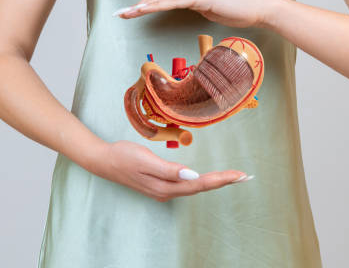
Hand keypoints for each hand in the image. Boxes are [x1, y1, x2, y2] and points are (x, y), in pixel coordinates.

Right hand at [94, 140, 252, 201]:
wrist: (103, 161)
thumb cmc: (123, 156)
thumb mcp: (145, 159)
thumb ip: (169, 169)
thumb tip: (192, 176)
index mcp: (165, 186)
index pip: (199, 184)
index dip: (221, 179)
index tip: (239, 175)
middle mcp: (167, 192)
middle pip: (201, 188)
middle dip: (224, 182)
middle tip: (245, 177)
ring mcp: (163, 190)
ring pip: (195, 188)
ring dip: (215, 182)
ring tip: (234, 177)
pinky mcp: (161, 185)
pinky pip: (187, 185)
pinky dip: (203, 181)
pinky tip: (210, 178)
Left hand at [113, 0, 274, 27]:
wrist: (257, 8)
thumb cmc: (238, 11)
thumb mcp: (212, 10)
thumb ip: (198, 8)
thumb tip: (188, 11)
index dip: (147, 3)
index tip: (131, 12)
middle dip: (138, 5)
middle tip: (119, 13)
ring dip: (143, 5)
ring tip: (126, 13)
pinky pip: (173, 1)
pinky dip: (157, 5)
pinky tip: (144, 10)